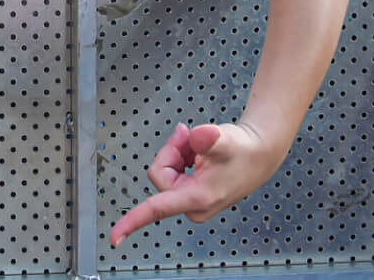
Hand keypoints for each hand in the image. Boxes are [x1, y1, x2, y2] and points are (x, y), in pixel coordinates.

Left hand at [109, 121, 282, 244]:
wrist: (259, 153)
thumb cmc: (243, 150)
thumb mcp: (223, 139)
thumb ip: (208, 138)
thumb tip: (198, 136)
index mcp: (196, 198)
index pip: (156, 210)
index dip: (132, 222)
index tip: (114, 238)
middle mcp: (192, 205)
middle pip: (159, 172)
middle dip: (172, 151)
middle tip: (190, 139)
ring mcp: (190, 201)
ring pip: (166, 170)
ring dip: (179, 153)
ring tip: (199, 149)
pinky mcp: (190, 195)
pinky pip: (172, 171)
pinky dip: (182, 157)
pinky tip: (198, 155)